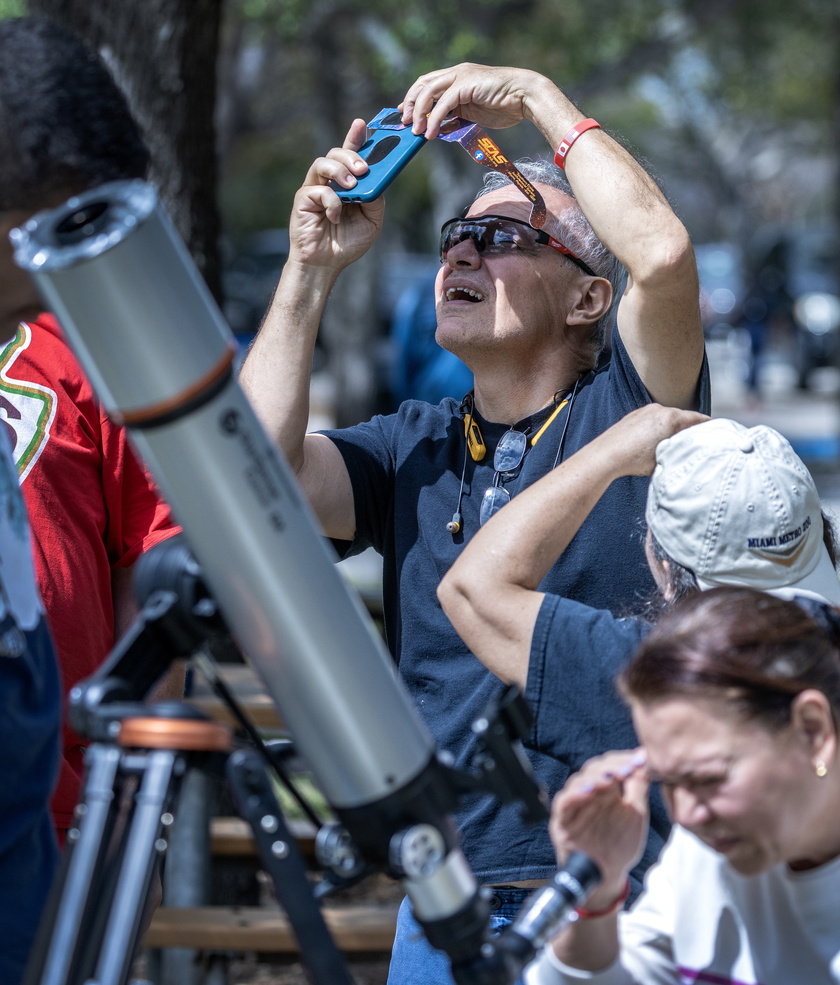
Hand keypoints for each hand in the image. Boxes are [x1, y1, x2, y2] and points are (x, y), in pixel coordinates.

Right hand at [287, 119, 384, 270]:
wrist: (326, 264)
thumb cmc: (347, 244)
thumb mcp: (371, 222)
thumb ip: (376, 200)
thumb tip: (376, 180)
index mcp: (346, 184)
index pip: (351, 155)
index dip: (356, 138)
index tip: (362, 124)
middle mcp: (329, 182)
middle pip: (337, 153)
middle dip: (352, 155)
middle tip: (364, 169)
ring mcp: (314, 188)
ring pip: (323, 162)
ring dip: (340, 170)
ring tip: (352, 187)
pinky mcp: (303, 199)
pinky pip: (318, 189)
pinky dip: (331, 201)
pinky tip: (335, 216)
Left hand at [400, 63, 549, 137]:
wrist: (524, 98)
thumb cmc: (503, 106)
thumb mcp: (472, 113)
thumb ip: (454, 116)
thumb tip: (438, 129)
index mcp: (457, 77)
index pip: (428, 84)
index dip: (414, 98)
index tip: (405, 114)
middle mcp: (456, 73)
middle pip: (423, 84)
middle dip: (412, 104)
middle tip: (406, 124)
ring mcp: (461, 76)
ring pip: (430, 91)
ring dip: (420, 113)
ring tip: (417, 131)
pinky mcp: (466, 84)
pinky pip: (444, 103)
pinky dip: (435, 118)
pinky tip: (432, 132)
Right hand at [549, 749, 649, 906]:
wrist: (608, 877)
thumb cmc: (620, 845)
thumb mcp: (636, 813)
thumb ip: (639, 785)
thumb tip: (644, 756)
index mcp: (605, 790)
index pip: (610, 764)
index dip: (623, 759)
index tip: (640, 759)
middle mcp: (588, 794)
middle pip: (594, 769)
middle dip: (611, 766)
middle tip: (628, 767)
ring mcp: (574, 806)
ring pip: (578, 782)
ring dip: (594, 777)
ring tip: (609, 778)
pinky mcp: (562, 821)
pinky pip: (564, 803)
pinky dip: (574, 794)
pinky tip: (587, 791)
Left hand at [598, 404, 708, 478]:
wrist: (605, 456)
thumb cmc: (635, 460)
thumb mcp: (665, 457)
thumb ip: (681, 450)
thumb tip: (689, 451)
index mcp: (671, 417)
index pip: (699, 420)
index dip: (710, 428)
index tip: (717, 434)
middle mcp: (660, 409)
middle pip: (684, 417)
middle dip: (691, 429)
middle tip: (698, 441)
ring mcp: (645, 410)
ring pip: (668, 418)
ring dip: (674, 428)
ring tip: (676, 443)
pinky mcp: (634, 415)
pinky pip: (654, 419)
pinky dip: (660, 428)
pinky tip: (657, 441)